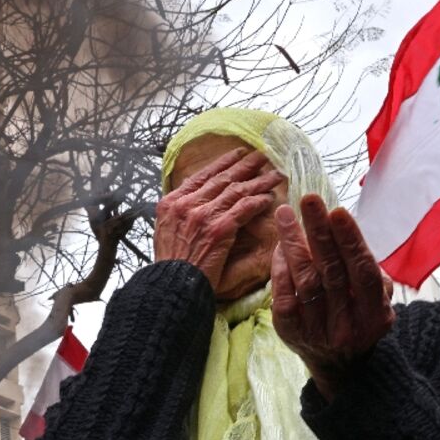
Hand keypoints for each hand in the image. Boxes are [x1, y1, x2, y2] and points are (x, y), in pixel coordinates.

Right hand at [155, 149, 283, 292]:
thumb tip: (192, 191)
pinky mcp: (218, 230)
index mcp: (172, 202)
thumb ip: (179, 210)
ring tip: (275, 175)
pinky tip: (269, 198)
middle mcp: (186, 204)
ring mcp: (202, 216)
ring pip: (236, 191)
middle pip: (222, 179)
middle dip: (245, 166)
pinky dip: (258, 201)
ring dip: (258, 182)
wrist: (171, 285)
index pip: (202, 175)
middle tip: (263, 156)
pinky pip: (243, 209)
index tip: (238, 153)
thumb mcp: (164, 230)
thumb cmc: (171, 265)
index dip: (223, 162)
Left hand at [271, 194, 393, 399]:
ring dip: (294, 243)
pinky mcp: (290, 333)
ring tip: (286, 213)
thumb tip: (347, 234)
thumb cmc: (358, 316)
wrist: (339, 364)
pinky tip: (281, 244)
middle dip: (319, 232)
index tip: (337, 211)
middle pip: (331, 272)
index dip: (350, 241)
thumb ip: (368, 272)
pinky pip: (283, 295)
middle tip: (309, 199)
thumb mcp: (375, 299)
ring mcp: (317, 332)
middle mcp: (347, 326)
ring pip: (304, 281)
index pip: (362, 273)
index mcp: (375, 316)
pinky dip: (281, 267)